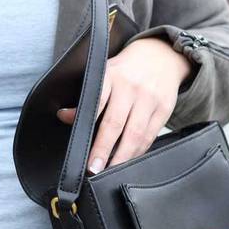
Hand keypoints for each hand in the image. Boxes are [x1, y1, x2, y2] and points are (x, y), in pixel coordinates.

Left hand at [55, 38, 192, 173]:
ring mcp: (149, 99)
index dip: (88, 126)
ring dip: (122, 157)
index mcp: (111, 76)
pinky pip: (150, 136)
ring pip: (135, 134)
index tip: (80, 149)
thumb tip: (64, 116)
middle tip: (94, 170)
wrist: (161, 56)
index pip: (97, 102)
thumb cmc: (126, 69)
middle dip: (103, 150)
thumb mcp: (104, 73)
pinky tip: (129, 161)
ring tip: (110, 173)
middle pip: (116, 123)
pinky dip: (139, 151)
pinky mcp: (164, 109)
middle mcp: (131, 87)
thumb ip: (87, 96)